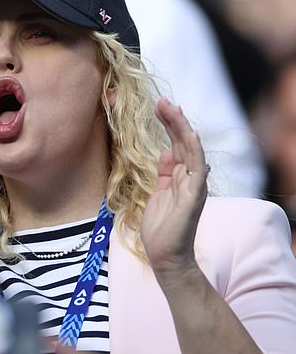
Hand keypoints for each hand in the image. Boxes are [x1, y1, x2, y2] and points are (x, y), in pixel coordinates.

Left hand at [141, 99, 208, 284]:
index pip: (177, 144)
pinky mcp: (194, 196)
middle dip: (174, 121)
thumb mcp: (158, 192)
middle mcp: (190, 178)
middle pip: (184, 142)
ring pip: (191, 150)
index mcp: (180, 176)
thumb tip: (166, 151)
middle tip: (163, 101)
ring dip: (182, 128)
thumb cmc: (161, 227)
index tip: (159, 107)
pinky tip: (189, 135)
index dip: (169, 125)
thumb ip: (165, 173)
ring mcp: (194, 186)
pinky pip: (197, 169)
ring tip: (171, 109)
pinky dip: (195, 151)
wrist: (164, 255)